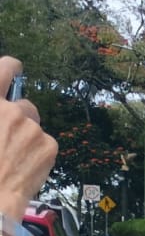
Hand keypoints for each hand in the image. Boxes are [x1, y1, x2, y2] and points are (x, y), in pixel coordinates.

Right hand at [0, 56, 57, 219]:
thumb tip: (3, 114)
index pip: (4, 70)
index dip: (10, 67)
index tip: (15, 68)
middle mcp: (10, 110)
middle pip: (22, 105)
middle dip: (17, 119)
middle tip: (6, 140)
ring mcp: (31, 127)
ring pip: (34, 127)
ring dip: (27, 137)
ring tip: (12, 158)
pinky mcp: (48, 144)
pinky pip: (45, 143)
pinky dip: (37, 152)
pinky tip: (23, 167)